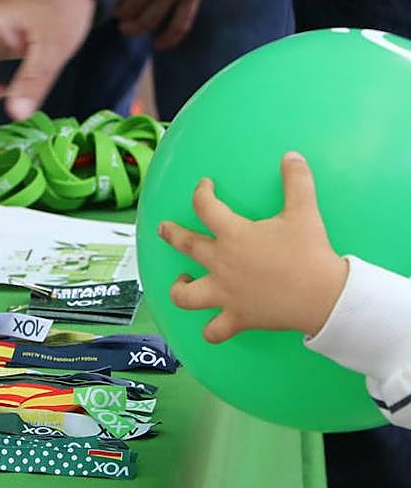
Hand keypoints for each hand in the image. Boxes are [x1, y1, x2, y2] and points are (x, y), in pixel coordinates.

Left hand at [114, 0, 238, 48]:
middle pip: (132, 13)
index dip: (112, 4)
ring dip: (138, 29)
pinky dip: (169, 38)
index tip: (108, 6)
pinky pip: (181, 24)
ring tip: (131, 30)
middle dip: (122, 19)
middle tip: (119, 20)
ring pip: (152, 22)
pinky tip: (160, 45)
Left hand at [158, 152, 347, 342]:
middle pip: (185, 245)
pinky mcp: (236, 317)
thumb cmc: (309, 252)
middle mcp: (220, 263)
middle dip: (171, 234)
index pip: (205, 207)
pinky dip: (210, 331)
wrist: (323, 295)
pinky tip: (210, 327)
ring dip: (179, 288)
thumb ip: (296, 181)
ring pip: (185, 295)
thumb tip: (292, 156)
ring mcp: (224, 293)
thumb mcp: (304, 211)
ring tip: (182, 280)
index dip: (201, 193)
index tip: (204, 187)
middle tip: (164, 228)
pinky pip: (214, 331)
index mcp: (233, 235)